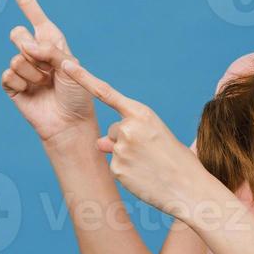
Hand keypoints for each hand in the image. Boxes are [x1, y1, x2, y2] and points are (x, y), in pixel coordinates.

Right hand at [0, 0, 95, 141]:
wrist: (70, 123)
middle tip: (48, 69)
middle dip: (32, 51)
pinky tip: (33, 93)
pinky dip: (22, 84)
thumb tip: (23, 46)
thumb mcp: (70, 65)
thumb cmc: (77, 93)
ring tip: (46, 86)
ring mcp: (21, 66)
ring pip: (16, 58)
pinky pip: (8, 75)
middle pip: (17, 34)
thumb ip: (49, 51)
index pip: (29, 7)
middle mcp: (33, 48)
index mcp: (49, 37)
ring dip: (34, 74)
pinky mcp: (12, 84)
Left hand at [58, 58, 216, 219]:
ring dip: (126, 156)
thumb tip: (99, 142)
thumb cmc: (177, 160)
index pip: (105, 92)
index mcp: (142, 113)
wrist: (189, 189)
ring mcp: (121, 149)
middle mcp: (128, 127)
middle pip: (114, 129)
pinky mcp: (116, 169)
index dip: (82, 78)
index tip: (64, 65)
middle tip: (150, 153)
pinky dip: (126, 172)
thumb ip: (127, 133)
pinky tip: (144, 177)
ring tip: (150, 165)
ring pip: (113, 148)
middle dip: (125, 140)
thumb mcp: (155, 137)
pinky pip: (114, 167)